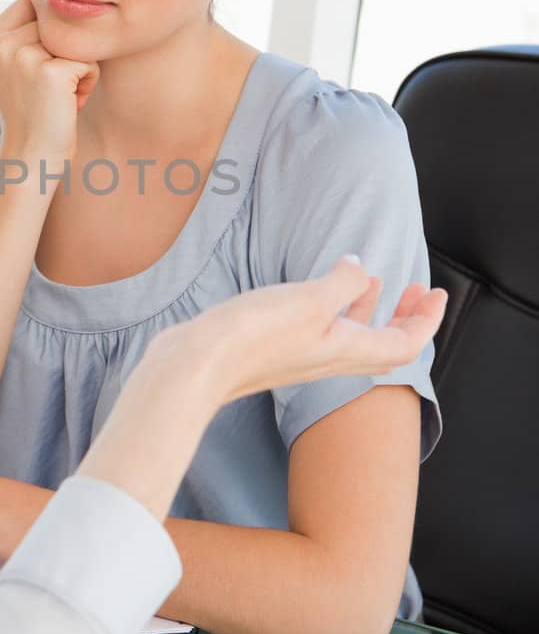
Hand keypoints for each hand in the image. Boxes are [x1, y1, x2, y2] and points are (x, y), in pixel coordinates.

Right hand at [0, 0, 99, 167]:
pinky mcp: (49, 72)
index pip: (37, 4)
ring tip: (58, 96)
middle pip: (59, 23)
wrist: (31, 157)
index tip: (38, 71)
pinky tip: (68, 104)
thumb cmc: (34, 110)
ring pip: (76, 41)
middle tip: (50, 88)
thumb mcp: (19, 63)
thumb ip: (29, 28)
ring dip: (78, 68)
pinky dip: (88, 83)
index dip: (52, 35)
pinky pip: (89, 62)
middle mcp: (1, 41)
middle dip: (66, 54)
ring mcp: (23, 55)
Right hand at [137, 257, 446, 407]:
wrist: (197, 366)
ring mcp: (301, 357)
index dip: (426, 319)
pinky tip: (319, 290)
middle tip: (414, 289)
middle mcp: (328, 359)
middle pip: (382, 344)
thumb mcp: (310, 299)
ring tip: (374, 281)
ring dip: (369, 308)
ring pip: (352, 336)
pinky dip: (334, 308)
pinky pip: (321, 330)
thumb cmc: (253, 336)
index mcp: (346, 351)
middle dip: (404, 316)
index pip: (404, 342)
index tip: (437, 292)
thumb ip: (342, 282)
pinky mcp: (275, 350)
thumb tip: (360, 267)